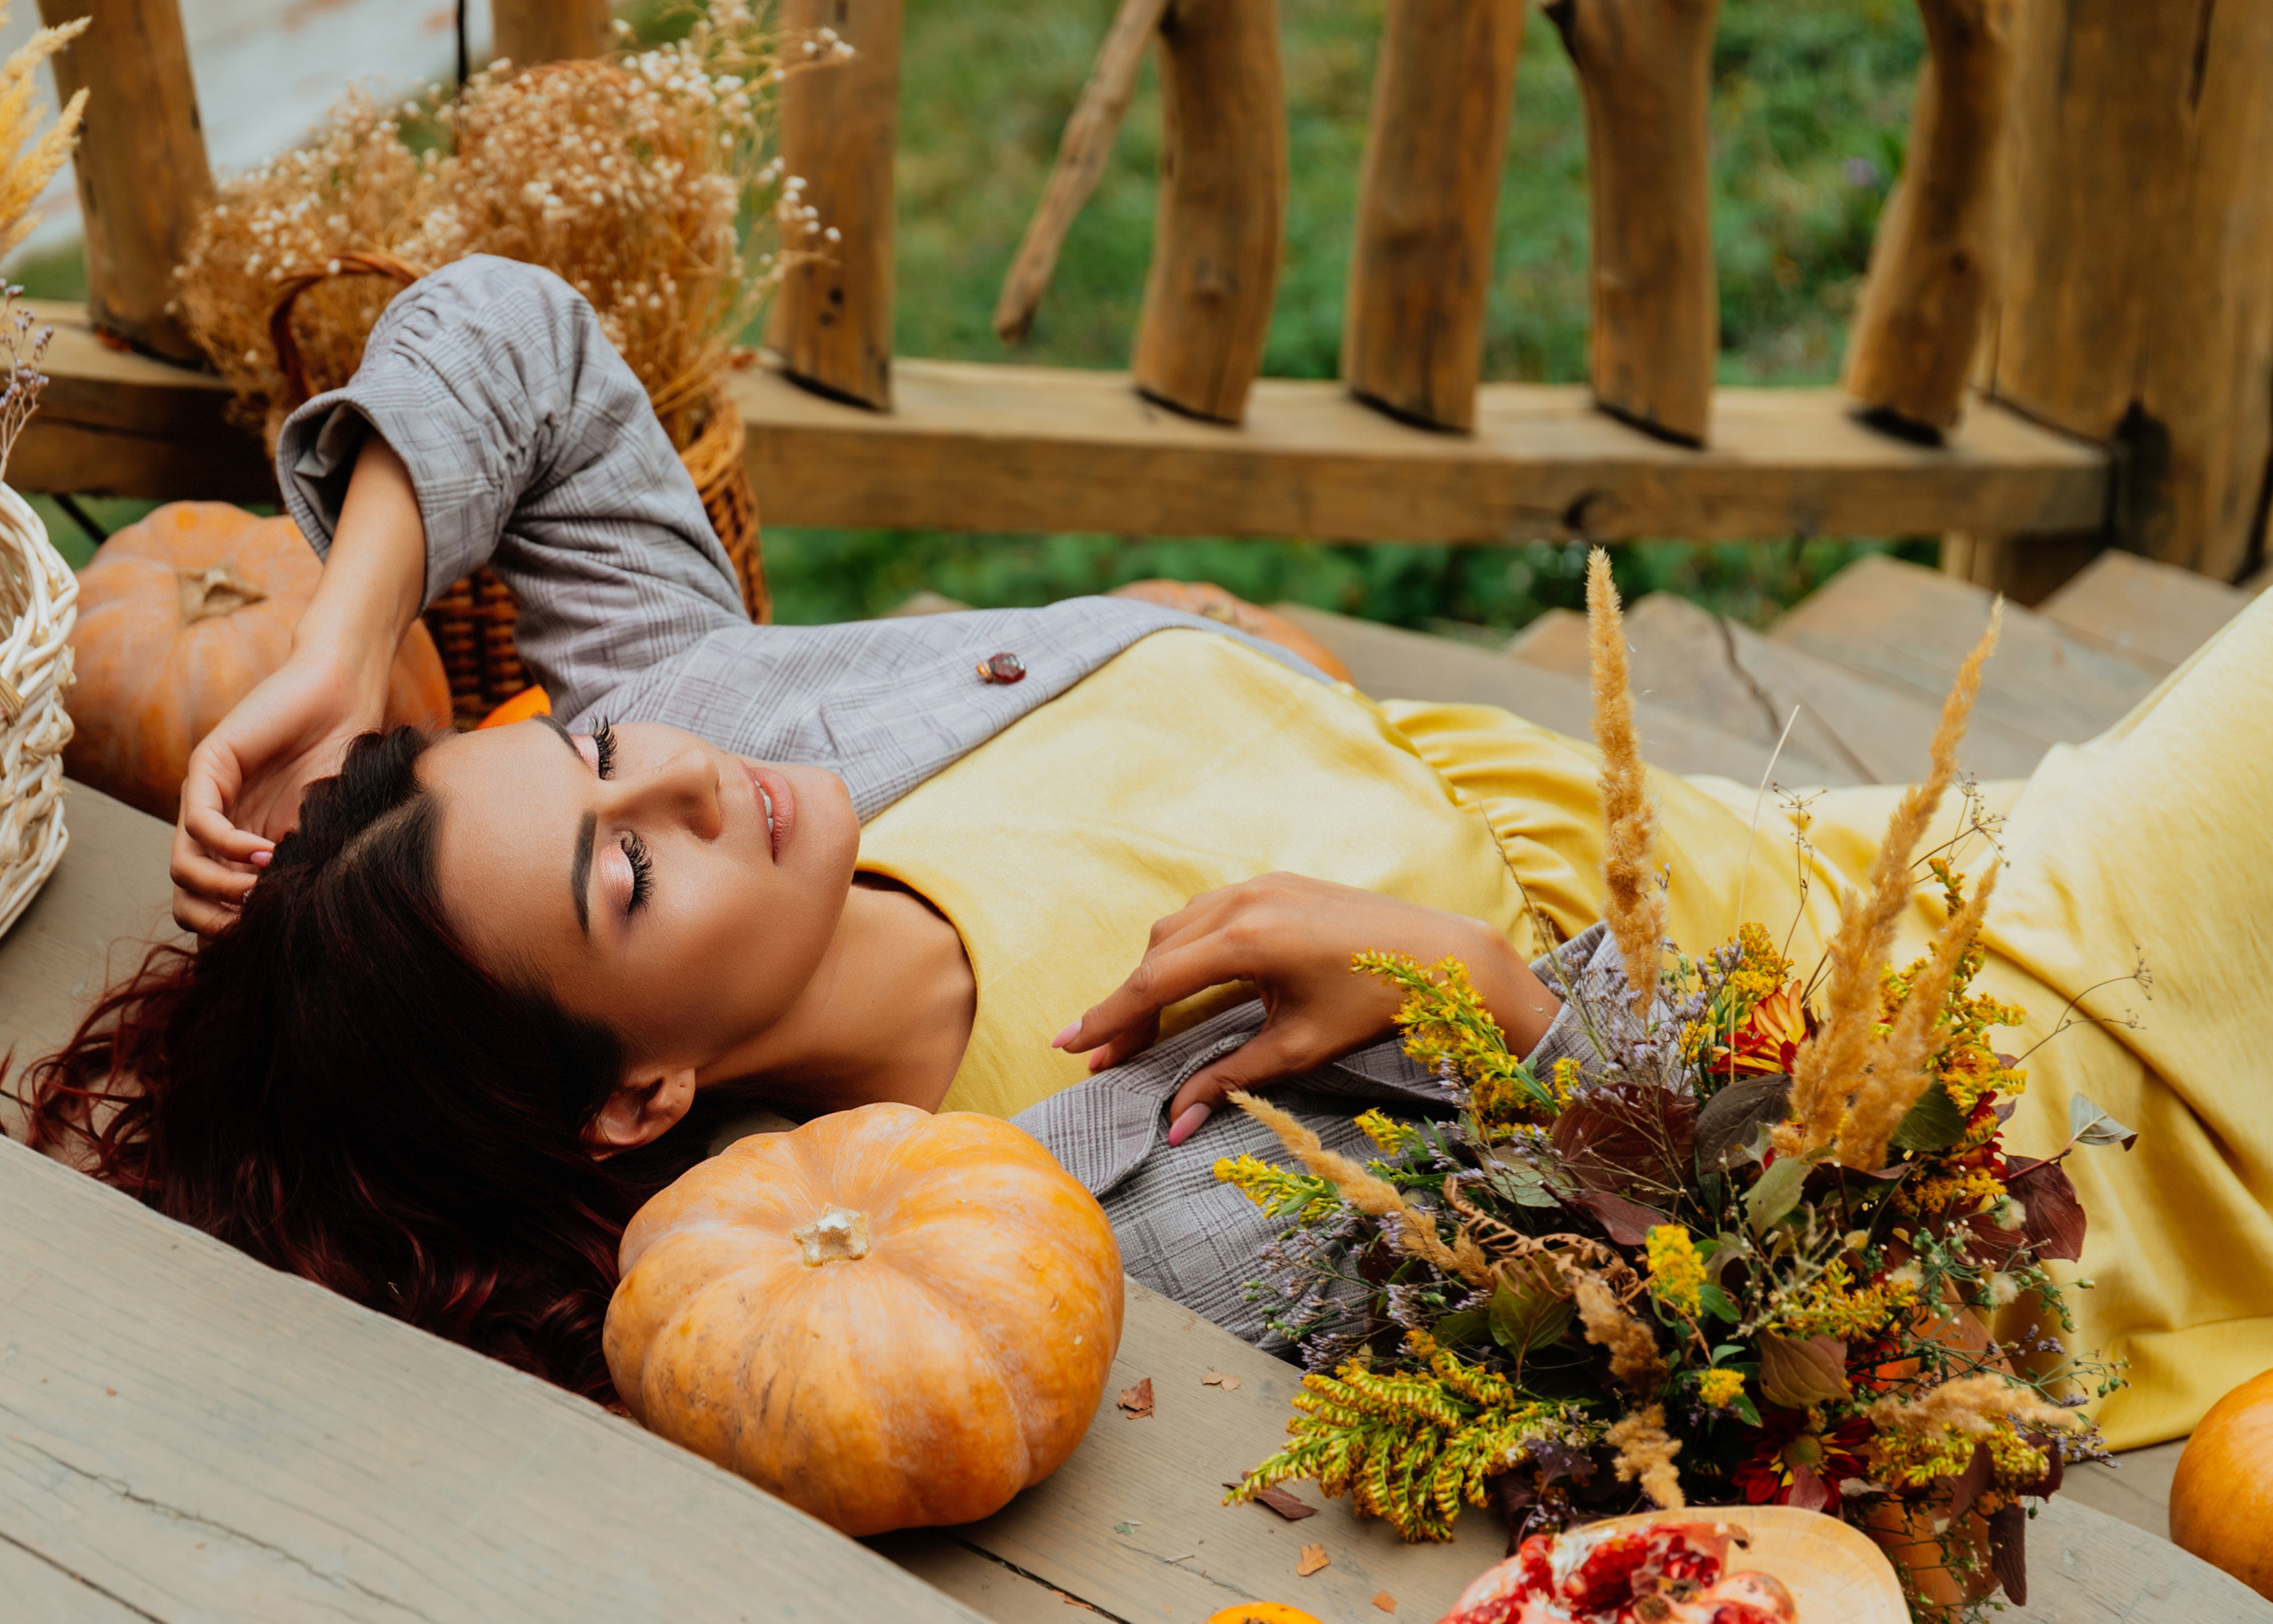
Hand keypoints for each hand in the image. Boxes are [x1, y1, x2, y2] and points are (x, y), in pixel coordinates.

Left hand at [170, 648, 386, 933]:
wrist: (346, 692)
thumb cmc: (348, 756)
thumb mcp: (330, 829)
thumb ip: (306, 870)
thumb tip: (297, 929)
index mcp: (244, 846)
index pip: (214, 906)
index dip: (235, 930)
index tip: (275, 933)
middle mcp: (218, 827)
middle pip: (186, 895)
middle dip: (216, 920)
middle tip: (257, 922)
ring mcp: (207, 798)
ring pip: (182, 866)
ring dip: (220, 888)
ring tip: (261, 890)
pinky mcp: (207, 767)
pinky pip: (202, 822)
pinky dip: (231, 846)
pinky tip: (267, 851)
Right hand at [1052, 873, 1559, 1144]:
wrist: (1441, 955)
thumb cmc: (1374, 1004)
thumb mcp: (1298, 1049)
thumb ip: (1228, 1080)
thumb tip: (1176, 1126)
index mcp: (1247, 940)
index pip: (1154, 983)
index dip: (1107, 1017)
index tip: (1068, 1045)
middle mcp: (1244, 902)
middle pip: (1157, 955)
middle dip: (1127, 1005)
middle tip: (1106, 1055)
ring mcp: (1258, 885)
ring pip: (1178, 929)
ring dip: (1154, 974)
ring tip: (1141, 1027)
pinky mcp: (1273, 883)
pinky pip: (1207, 913)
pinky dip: (1184, 949)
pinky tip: (1185, 984)